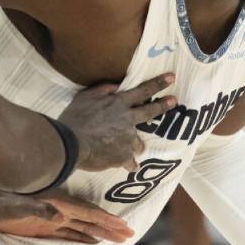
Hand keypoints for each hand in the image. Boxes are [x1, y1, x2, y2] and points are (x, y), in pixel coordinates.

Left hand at [0, 190, 132, 244]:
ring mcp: (52, 219)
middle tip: (129, 234)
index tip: (123, 226)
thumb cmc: (0, 206)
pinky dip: (82, 238)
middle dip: (109, 227)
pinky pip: (69, 234)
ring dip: (99, 232)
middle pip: (90, 220)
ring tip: (117, 238)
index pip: (88, 214)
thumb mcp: (18, 208)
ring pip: (83, 227)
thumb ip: (39, 211)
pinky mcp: (43, 228)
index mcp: (58, 205)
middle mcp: (59, 211)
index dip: (106, 220)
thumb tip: (60, 215)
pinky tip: (91, 242)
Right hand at [59, 74, 175, 171]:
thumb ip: (103, 90)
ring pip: (139, 144)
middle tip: (173, 102)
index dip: (158, 83)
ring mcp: (128, 140)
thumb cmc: (75, 118)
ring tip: (129, 149)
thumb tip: (116, 87)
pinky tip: (128, 167)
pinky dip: (128, 164)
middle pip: (150, 112)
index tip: (171, 77)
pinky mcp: (123, 157)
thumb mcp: (85, 97)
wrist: (71, 144)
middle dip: (163, 106)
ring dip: (135, 145)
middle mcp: (128, 120)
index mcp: (119, 104)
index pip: (142, 91)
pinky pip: (130, 163)